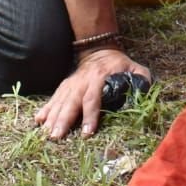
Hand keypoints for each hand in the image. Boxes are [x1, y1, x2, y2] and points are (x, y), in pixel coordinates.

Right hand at [34, 46, 150, 138]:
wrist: (100, 49)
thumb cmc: (119, 64)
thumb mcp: (135, 67)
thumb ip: (142, 78)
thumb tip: (147, 92)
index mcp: (99, 77)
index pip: (93, 99)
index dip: (90, 116)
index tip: (87, 133)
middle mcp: (82, 81)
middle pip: (72, 102)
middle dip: (64, 120)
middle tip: (56, 137)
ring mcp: (72, 83)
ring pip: (60, 101)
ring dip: (52, 117)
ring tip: (47, 133)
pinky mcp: (65, 85)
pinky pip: (54, 97)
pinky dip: (46, 108)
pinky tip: (38, 120)